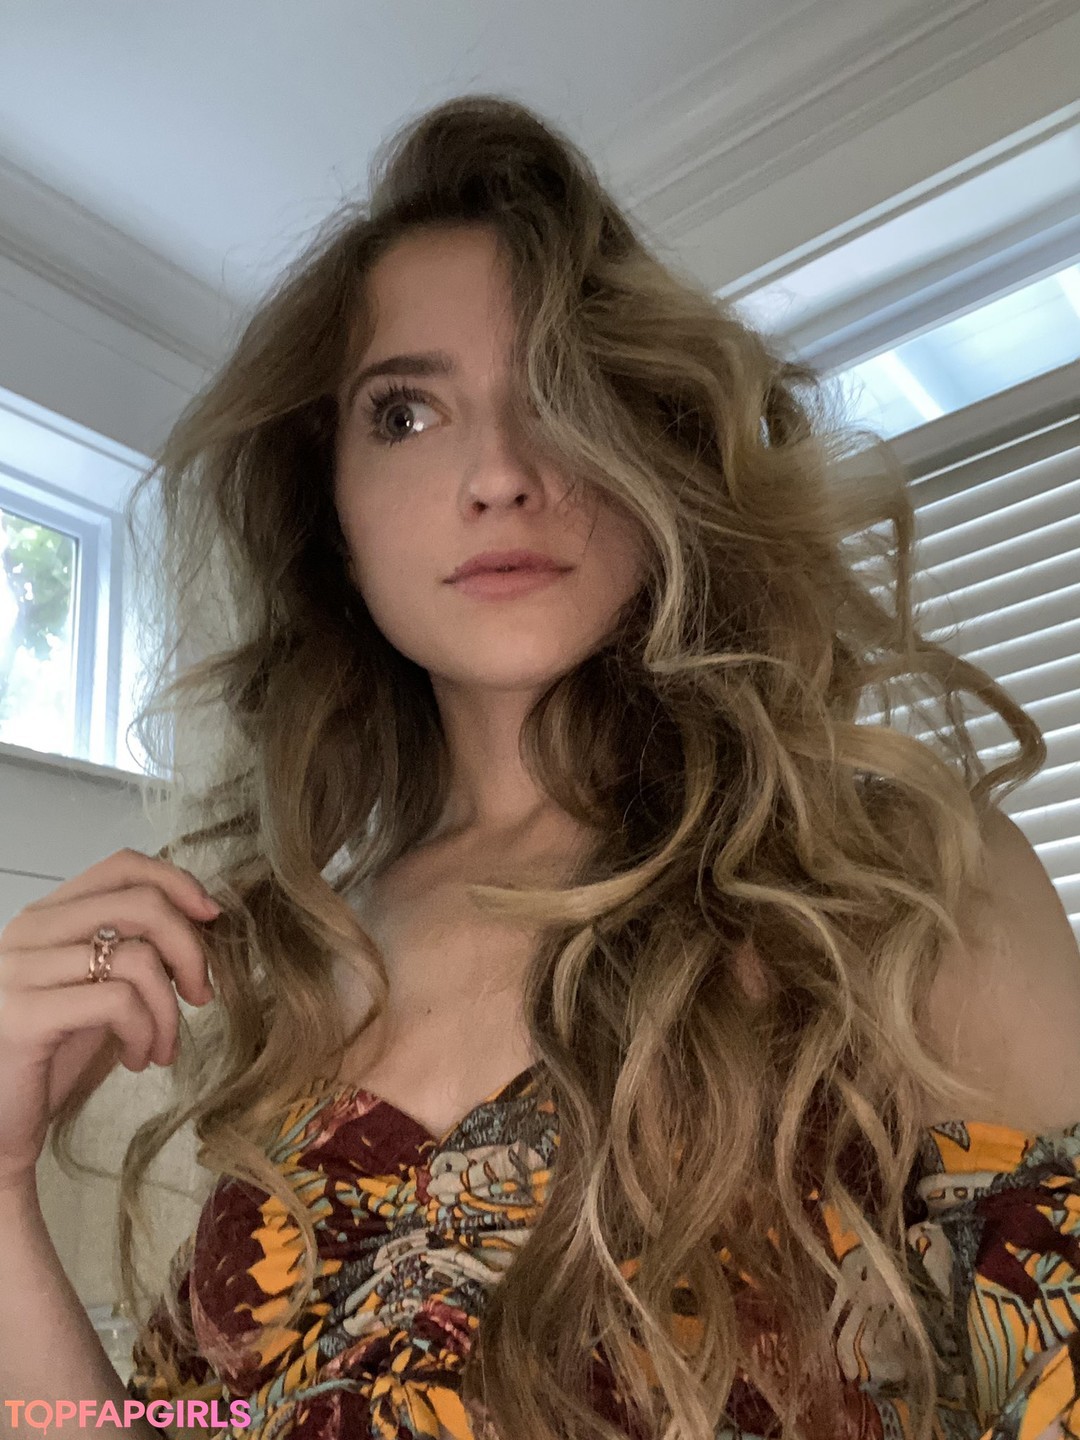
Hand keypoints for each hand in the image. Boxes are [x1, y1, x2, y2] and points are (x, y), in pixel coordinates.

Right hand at [0, 847, 219, 1196]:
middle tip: (201, 994)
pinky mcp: (26, 1015)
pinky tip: (140, 1060)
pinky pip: (120, 1002)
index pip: (121, 865)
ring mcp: (21, 970)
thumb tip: (202, 919)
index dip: (177, 883)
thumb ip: (133, 949)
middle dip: (190, 949)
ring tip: (162, 1046)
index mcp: (46, 916)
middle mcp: (28, 931)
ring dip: (169, 1010)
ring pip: (139, 959)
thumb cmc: (51, 1054)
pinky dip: (147, 1032)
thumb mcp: (97, 988)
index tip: (211, 917)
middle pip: (141, 904)